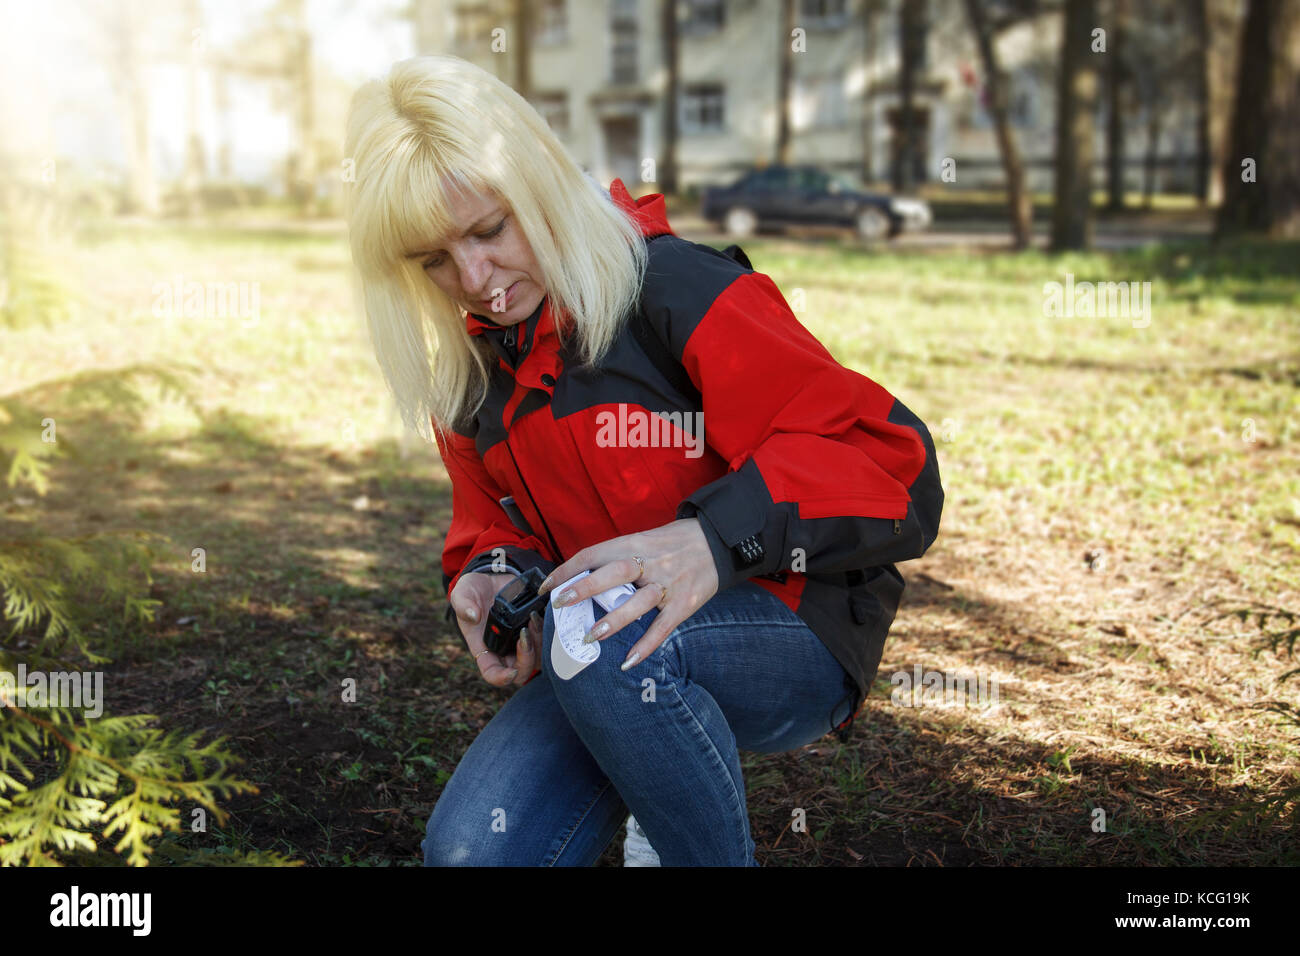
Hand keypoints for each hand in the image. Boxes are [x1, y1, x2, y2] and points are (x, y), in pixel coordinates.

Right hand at [449, 571, 544, 687]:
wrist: (493, 577)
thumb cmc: (474, 591)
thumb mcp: (462, 593)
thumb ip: (463, 604)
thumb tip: (473, 615)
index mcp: (484, 647)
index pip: (492, 673)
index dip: (501, 678)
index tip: (510, 673)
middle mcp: (505, 649)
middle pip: (521, 671)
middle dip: (526, 659)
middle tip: (524, 635)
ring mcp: (522, 641)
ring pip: (539, 658)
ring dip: (539, 643)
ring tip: (534, 619)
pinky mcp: (536, 629)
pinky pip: (549, 640)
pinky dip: (549, 632)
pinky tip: (543, 614)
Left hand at [536, 518, 718, 670]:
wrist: (718, 541)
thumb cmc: (673, 543)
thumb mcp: (642, 541)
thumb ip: (616, 559)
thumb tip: (580, 580)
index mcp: (634, 543)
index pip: (595, 554)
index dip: (568, 570)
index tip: (547, 587)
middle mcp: (650, 562)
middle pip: (615, 572)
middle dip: (586, 587)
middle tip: (562, 604)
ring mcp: (668, 583)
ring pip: (640, 601)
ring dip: (615, 619)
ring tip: (593, 636)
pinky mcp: (685, 603)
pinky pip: (663, 627)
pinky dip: (646, 645)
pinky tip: (628, 661)